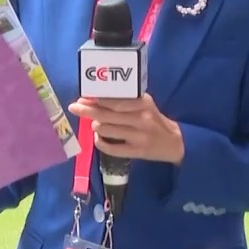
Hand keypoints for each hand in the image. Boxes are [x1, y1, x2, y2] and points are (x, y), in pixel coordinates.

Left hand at [68, 94, 184, 164]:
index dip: (96, 99)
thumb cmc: (154, 119)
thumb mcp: (145, 104)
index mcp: (142, 103)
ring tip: (96, 125)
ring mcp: (138, 136)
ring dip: (96, 127)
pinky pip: (111, 148)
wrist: (174, 142)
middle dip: (87, 111)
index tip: (83, 97)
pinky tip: (98, 138)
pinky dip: (100, 143)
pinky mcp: (136, 151)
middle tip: (74, 107)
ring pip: (106, 130)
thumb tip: (97, 97)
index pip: (115, 100)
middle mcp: (140, 118)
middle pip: (107, 114)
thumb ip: (126, 100)